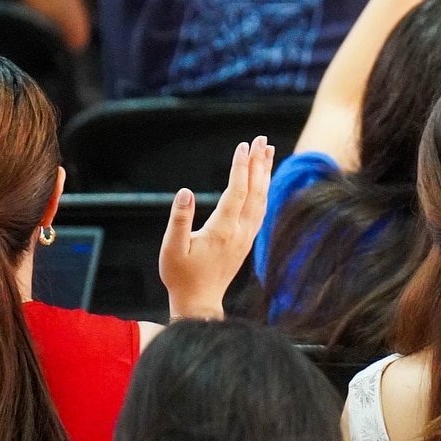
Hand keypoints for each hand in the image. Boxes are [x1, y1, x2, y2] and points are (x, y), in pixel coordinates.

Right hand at [159, 136, 272, 319]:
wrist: (199, 302)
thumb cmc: (181, 276)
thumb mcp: (172, 248)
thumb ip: (180, 219)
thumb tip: (185, 192)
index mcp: (223, 229)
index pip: (237, 191)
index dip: (241, 167)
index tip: (244, 146)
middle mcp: (240, 230)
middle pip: (254, 190)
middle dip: (258, 162)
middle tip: (262, 139)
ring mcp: (246, 236)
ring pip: (261, 198)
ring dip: (265, 173)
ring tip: (268, 151)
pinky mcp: (247, 240)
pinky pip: (261, 209)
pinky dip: (264, 190)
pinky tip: (265, 180)